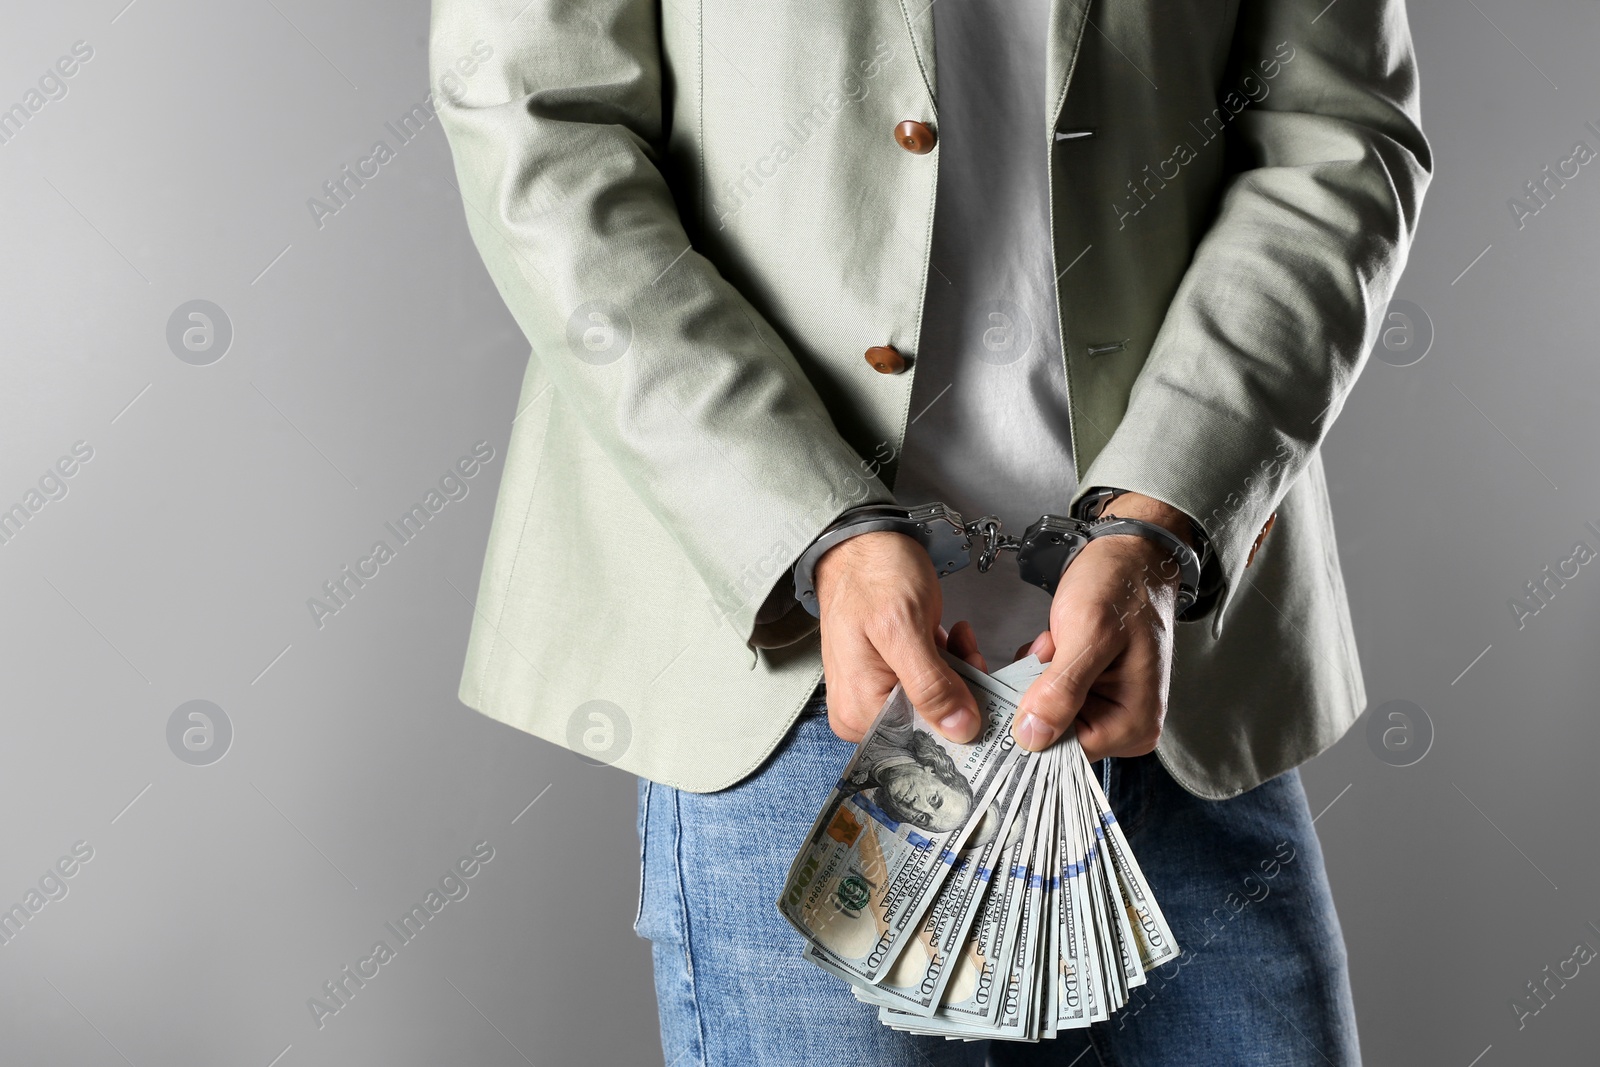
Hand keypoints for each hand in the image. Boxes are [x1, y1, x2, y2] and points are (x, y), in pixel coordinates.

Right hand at [815, 531, 981, 744]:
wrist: (860, 540)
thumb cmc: (872, 575)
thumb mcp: (903, 629)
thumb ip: (931, 685)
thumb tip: (960, 731)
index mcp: (858, 713)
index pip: (920, 743)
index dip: (960, 723)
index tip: (985, 696)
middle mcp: (862, 711)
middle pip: (930, 725)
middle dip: (961, 692)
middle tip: (974, 656)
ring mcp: (875, 693)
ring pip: (936, 703)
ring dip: (958, 673)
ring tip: (961, 640)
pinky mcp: (889, 675)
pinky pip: (930, 683)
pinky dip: (948, 663)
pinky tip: (951, 639)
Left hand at [1010, 493, 1192, 760]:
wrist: (1131, 554)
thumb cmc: (1122, 585)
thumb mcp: (1091, 632)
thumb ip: (1063, 688)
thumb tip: (1032, 738)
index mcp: (1133, 725)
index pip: (1065, 753)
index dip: (1025, 729)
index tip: (995, 698)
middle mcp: (1121, 726)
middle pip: (1051, 735)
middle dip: (1024, 699)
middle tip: (1022, 656)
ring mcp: (1103, 708)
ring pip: (1042, 714)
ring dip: (1027, 680)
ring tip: (1045, 643)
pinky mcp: (1086, 691)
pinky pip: (1046, 696)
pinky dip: (1033, 671)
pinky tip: (1046, 643)